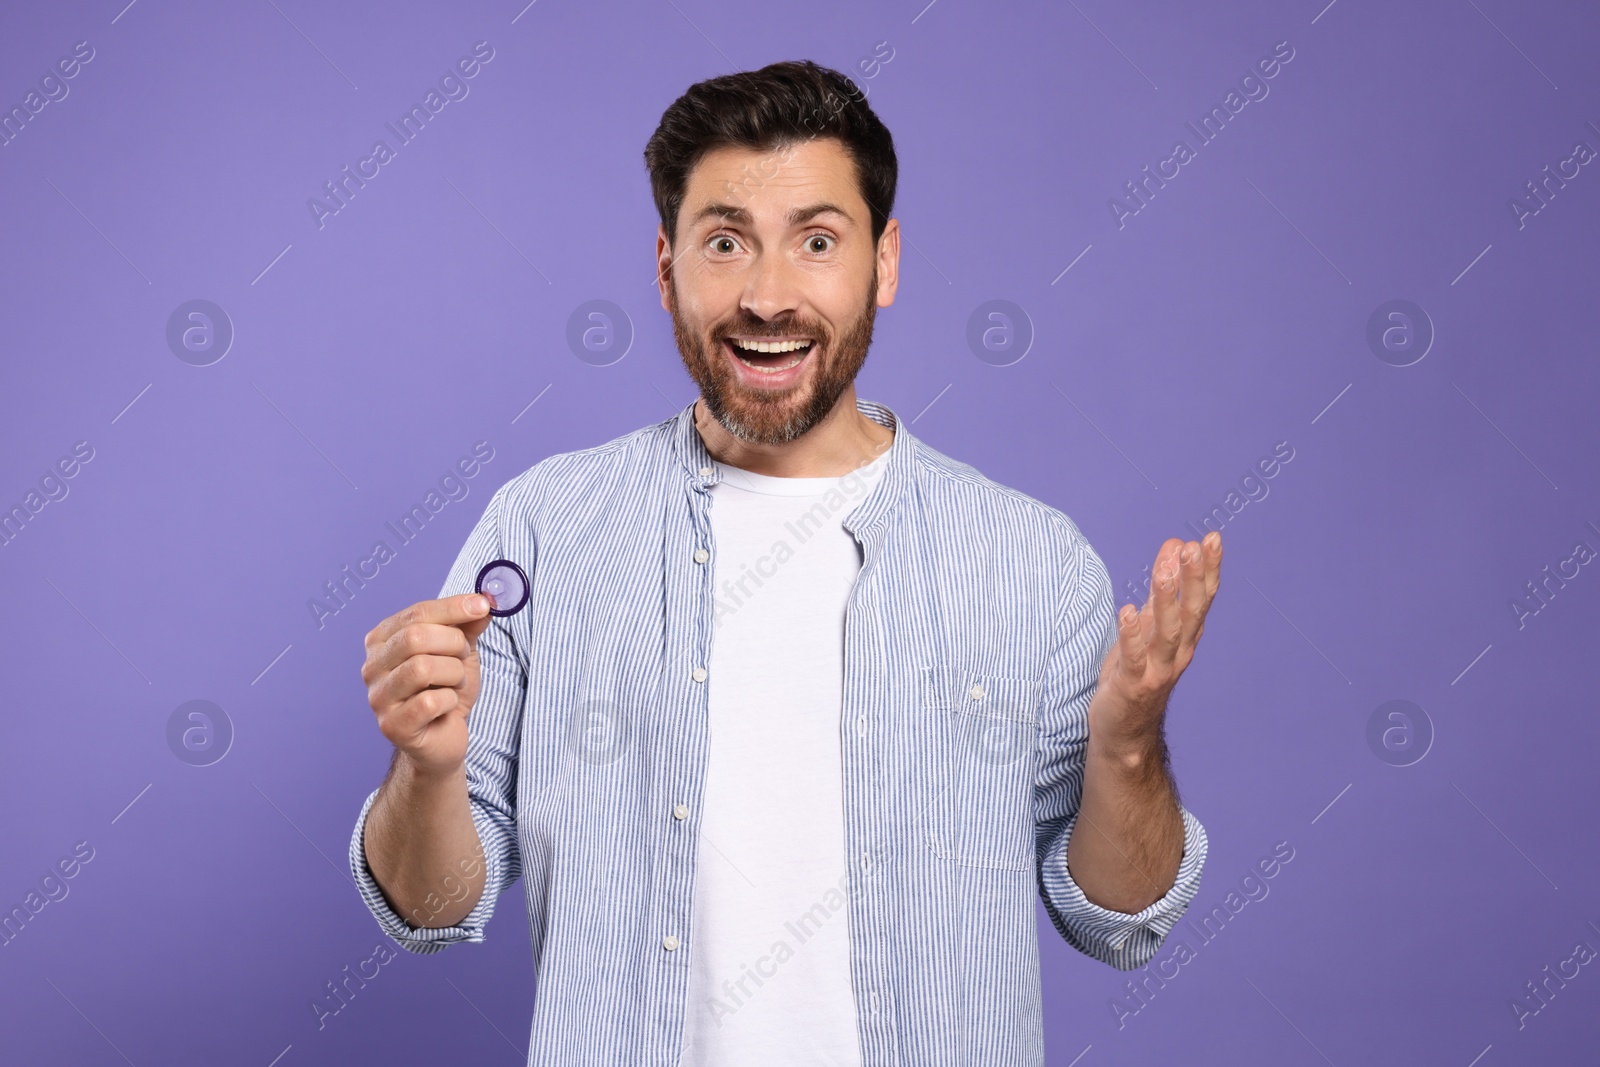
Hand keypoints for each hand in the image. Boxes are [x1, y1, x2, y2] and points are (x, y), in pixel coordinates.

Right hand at [362, 593, 494, 777]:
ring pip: (422, 668)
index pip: (416, 613)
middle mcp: (372, 666)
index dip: (453, 607)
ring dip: (453, 673)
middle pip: (415, 637)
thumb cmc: (446, 690)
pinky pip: (429, 702)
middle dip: (453, 644)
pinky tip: (446, 707)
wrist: (443, 738)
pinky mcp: (392, 726)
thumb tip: (482, 601)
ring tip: (455, 683)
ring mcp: (378, 697)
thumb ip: (467, 625)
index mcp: (382, 640)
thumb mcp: (460, 651)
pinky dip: (449, 701)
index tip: (482, 605)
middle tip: (463, 658)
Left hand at [1089, 531, 1222, 751]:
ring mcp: (1156, 670)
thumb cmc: (1137, 672)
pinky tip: (1127, 611)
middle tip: (1194, 546)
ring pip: (1166, 632)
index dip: (1208, 569)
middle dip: (1193, 578)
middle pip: (1191, 611)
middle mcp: (1177, 652)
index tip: (1211, 538)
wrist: (1125, 731)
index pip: (1202, 598)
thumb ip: (1163, 589)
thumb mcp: (1151, 625)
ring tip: (1161, 572)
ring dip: (1165, 601)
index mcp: (1185, 636)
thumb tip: (1176, 545)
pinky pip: (1134, 657)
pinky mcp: (1132, 684)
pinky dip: (1132, 635)